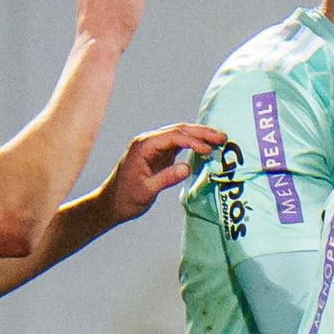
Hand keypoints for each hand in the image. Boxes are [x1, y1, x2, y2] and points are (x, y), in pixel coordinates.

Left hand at [103, 123, 226, 220]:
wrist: (112, 203)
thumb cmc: (125, 198)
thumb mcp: (145, 191)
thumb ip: (165, 178)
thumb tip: (187, 167)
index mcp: (143, 146)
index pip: (173, 137)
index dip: (193, 141)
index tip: (208, 150)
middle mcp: (148, 141)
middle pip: (178, 130)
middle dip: (201, 133)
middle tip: (222, 137)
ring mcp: (154, 146)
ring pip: (180, 134)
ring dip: (199, 136)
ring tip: (219, 139)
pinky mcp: (158, 154)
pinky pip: (178, 144)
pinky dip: (193, 144)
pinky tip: (206, 147)